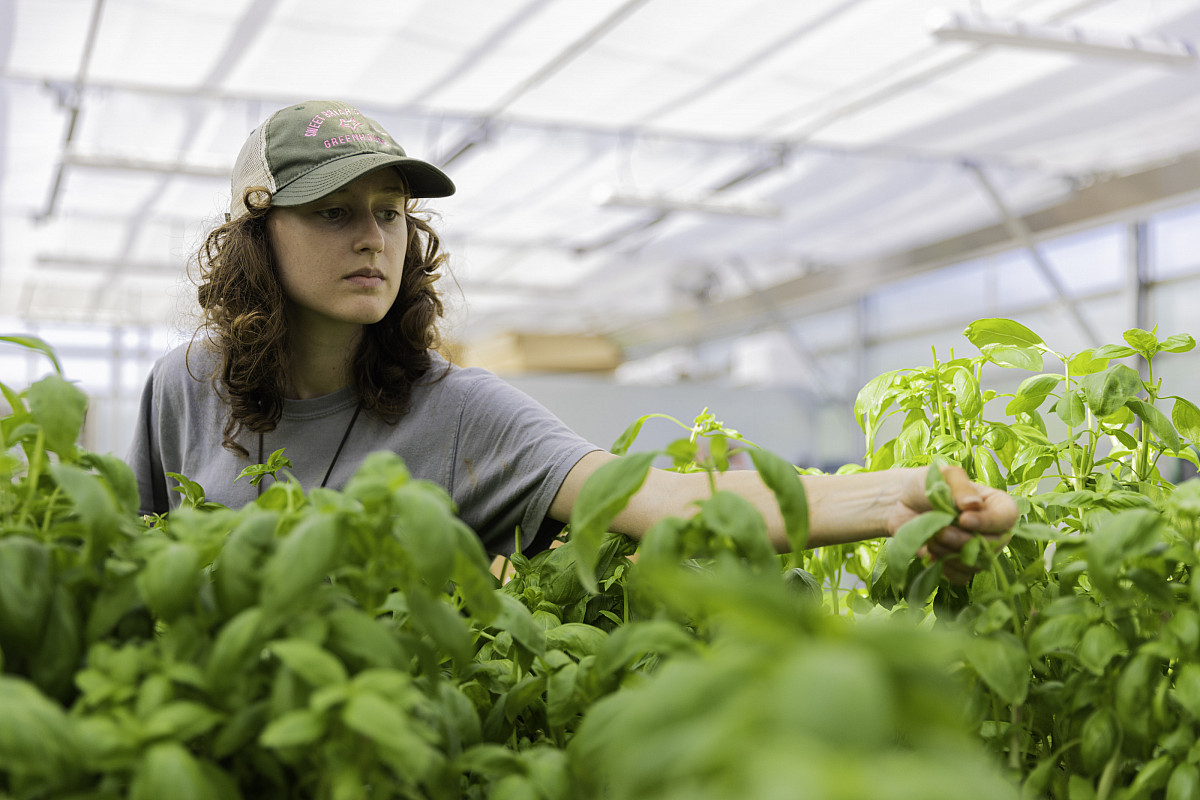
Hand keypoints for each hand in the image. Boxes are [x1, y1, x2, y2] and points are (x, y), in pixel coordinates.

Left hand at [888, 465, 1017, 583]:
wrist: (901, 503)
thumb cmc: (926, 485)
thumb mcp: (944, 476)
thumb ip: (960, 488)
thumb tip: (974, 505)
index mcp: (995, 504)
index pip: (1008, 517)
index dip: (989, 522)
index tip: (963, 519)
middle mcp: (993, 530)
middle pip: (993, 545)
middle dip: (963, 540)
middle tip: (941, 531)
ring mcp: (978, 550)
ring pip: (976, 563)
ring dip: (950, 553)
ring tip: (932, 538)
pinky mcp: (960, 564)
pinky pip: (961, 576)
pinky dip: (945, 567)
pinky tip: (931, 552)